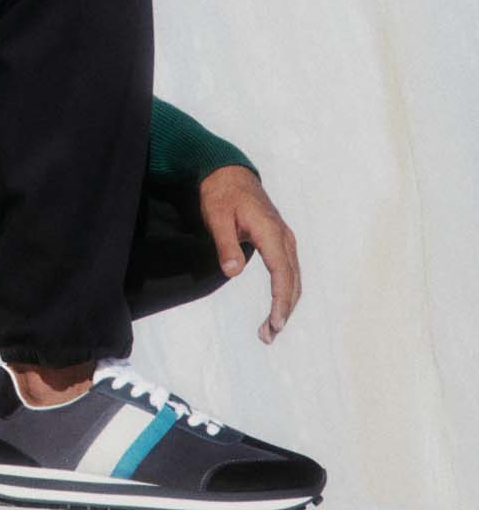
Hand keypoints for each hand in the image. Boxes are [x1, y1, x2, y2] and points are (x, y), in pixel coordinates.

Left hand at [198, 164, 300, 343]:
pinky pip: (289, 271)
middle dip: (284, 310)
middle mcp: (284, 237)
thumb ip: (225, 244)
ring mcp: (285, 239)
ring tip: (269, 330)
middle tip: (267, 336)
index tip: (276, 323)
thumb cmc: (221, 195)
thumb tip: (232, 272)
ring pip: (293, 278)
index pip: (282, 272)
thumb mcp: (216, 217)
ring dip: (286, 305)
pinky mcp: (281, 242)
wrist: (229, 174)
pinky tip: (276, 309)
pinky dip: (285, 292)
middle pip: (292, 280)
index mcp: (270, 231)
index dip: (281, 300)